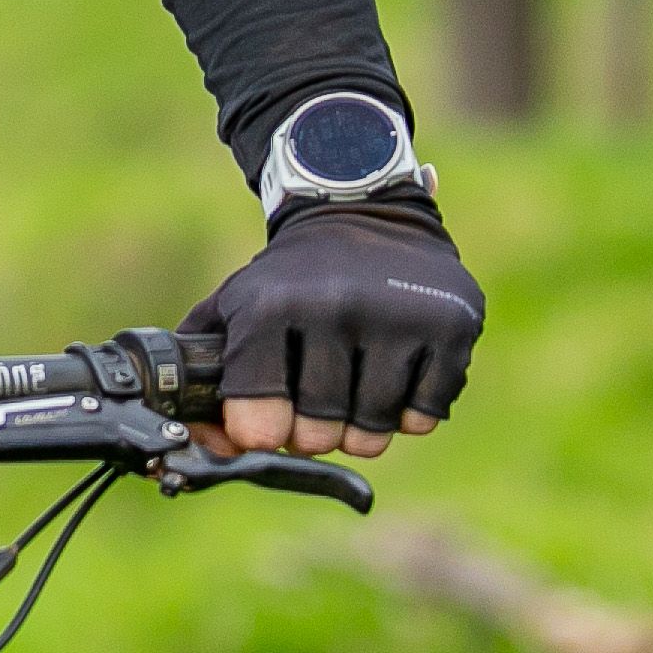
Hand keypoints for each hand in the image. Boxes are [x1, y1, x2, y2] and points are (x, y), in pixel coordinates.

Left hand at [186, 201, 483, 461]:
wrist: (362, 209)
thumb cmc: (292, 276)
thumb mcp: (235, 305)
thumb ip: (204, 373)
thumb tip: (201, 443)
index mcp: (272, 306)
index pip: (259, 422)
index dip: (262, 431)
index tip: (269, 418)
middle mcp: (336, 308)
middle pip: (319, 434)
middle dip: (314, 429)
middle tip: (316, 396)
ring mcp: (398, 317)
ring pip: (373, 432)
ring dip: (362, 424)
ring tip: (354, 381)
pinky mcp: (451, 327)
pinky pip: (422, 417)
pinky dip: (408, 409)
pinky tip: (396, 368)